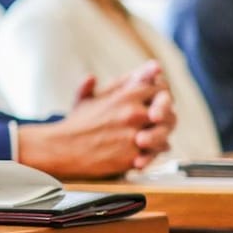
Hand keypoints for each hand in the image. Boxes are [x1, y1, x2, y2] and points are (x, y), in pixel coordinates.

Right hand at [19, 62, 165, 177]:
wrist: (64, 149)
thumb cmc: (76, 125)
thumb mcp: (85, 99)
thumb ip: (96, 85)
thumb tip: (92, 76)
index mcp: (126, 96)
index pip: (160, 90)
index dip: (161, 97)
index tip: (159, 103)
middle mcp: (133, 114)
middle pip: (168, 114)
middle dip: (166, 119)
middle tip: (160, 124)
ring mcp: (135, 136)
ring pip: (165, 136)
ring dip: (160, 139)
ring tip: (151, 141)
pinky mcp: (134, 156)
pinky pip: (154, 155)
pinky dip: (151, 155)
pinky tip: (144, 153)